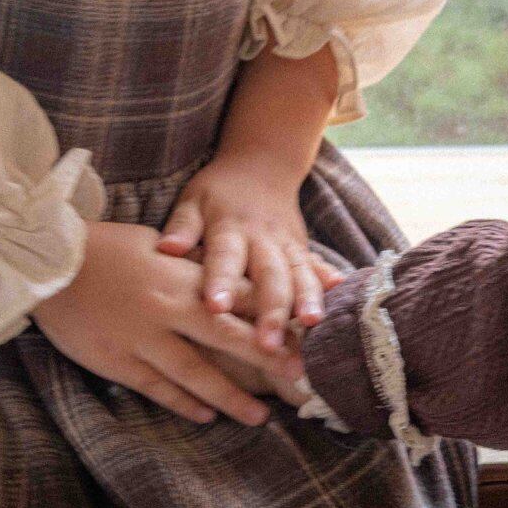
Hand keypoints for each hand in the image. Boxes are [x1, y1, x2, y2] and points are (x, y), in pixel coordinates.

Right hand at [30, 220, 304, 425]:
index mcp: (184, 275)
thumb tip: (233, 284)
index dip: (276, 316)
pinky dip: (183, 403)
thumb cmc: (107, 247)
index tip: (310, 334)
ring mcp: (142, 337)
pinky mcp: (116, 359)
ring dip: (230, 396)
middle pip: (229, 337)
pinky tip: (206, 416)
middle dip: (268, 359)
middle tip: (302, 378)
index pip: (241, 297)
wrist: (47, 259)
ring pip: (195, 373)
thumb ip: (196, 268)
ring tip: (260, 416)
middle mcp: (169, 307)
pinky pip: (157, 386)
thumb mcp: (160, 247)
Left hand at [157, 155, 343, 350]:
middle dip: (272, 309)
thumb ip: (181, 227)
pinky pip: (318, 266)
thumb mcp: (193, 201)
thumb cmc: (218, 191)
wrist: (261, 164)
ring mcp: (287, 243)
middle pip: (270, 275)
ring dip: (307, 299)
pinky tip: (341, 295)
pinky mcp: (303, 248)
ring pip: (300, 273)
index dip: (222, 281)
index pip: (225, 257)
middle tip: (268, 343)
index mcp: (229, 228)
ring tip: (311, 325)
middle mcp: (263, 238)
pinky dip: (330, 280)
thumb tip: (165, 249)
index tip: (216, 307)